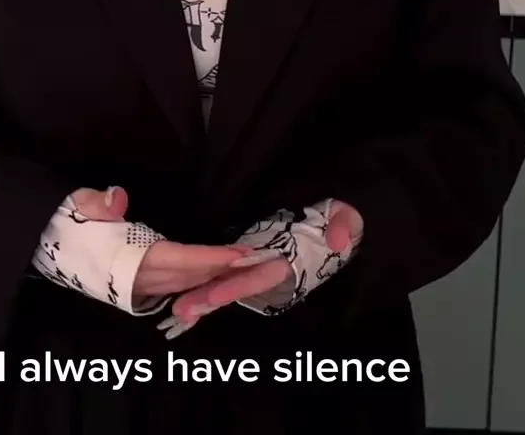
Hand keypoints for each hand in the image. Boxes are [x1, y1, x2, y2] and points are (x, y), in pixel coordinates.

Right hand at [65, 186, 264, 304]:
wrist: (40, 242)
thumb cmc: (61, 220)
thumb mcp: (75, 204)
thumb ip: (96, 202)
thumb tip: (117, 198)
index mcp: (125, 258)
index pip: (176, 259)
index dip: (209, 258)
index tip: (240, 255)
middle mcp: (134, 278)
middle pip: (187, 275)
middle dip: (222, 270)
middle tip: (257, 261)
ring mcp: (135, 286)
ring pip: (182, 283)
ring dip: (211, 276)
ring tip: (242, 267)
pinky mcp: (134, 287)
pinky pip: (173, 285)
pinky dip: (195, 280)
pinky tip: (210, 275)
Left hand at [158, 200, 362, 337]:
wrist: (336, 214)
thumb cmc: (339, 214)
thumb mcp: (347, 214)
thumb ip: (344, 224)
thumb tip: (337, 241)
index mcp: (292, 259)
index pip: (263, 275)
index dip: (241, 284)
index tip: (216, 293)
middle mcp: (274, 268)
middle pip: (239, 286)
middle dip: (212, 298)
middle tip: (182, 311)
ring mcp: (262, 266)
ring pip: (230, 283)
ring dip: (204, 296)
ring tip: (178, 312)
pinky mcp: (252, 260)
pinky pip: (228, 274)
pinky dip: (208, 286)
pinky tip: (187, 299)